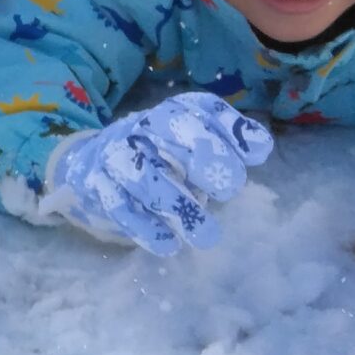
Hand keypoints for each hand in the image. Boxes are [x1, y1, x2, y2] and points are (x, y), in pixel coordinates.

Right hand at [42, 92, 272, 253]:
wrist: (93, 167)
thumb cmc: (159, 158)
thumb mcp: (192, 147)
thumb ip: (227, 145)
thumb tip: (261, 147)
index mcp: (170, 113)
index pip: (199, 108)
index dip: (229, 127)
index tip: (257, 155)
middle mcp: (140, 126)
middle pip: (168, 129)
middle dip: (203, 156)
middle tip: (230, 190)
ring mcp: (114, 154)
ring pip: (144, 175)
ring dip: (177, 205)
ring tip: (207, 236)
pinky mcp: (96, 184)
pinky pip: (119, 205)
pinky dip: (145, 228)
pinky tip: (169, 246)